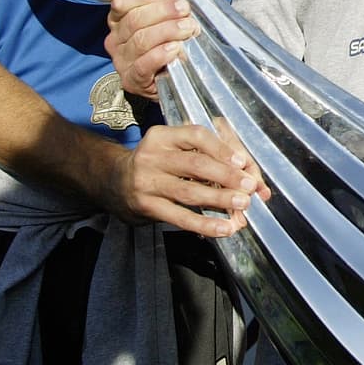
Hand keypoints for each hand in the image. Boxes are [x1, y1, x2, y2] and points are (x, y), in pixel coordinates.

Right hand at [100, 122, 269, 237]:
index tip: (242, 161)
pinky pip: (180, 217)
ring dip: (219, 199)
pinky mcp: (146, 206)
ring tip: (242, 205)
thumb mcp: (172, 147)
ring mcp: (147, 182)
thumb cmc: (157, 162)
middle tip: (249, 186)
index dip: (221, 148)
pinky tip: (223, 228)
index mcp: (163, 136)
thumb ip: (206, 154)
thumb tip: (248, 169)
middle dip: (226, 176)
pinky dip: (204, 224)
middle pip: (195, 164)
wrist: (114, 182)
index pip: (196, 135)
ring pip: (189, 192)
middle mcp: (152, 156)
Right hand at [105, 0, 211, 98]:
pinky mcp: (132, 79)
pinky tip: (175, 49)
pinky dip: (159, 55)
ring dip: (166, 30)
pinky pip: (142, 65)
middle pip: (131, 15)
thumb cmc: (174, 38)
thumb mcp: (182, 10)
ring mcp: (121, 57)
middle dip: (160, 8)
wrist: (178, 77)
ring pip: (139, 39)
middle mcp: (117, 34)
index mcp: (122, 13)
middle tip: (184, 7)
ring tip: (188, 28)